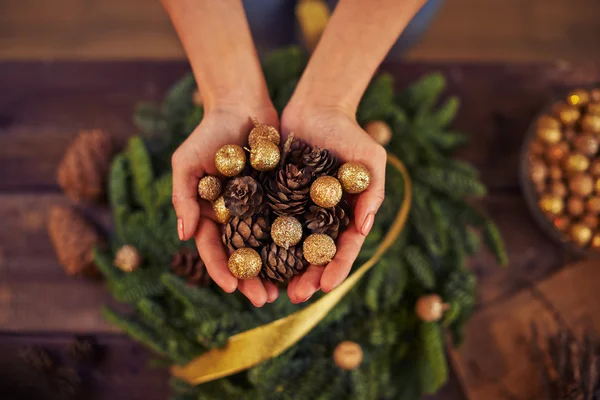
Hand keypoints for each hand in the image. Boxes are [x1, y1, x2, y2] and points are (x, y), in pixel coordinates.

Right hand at [171, 104, 279, 305]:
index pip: (213, 248)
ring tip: (288, 288)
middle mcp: (236, 215)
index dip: (221, 269)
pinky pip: (288, 220)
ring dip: (276, 267)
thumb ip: (183, 196)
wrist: (241, 104)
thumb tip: (182, 236)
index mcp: (210, 213)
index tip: (233, 288)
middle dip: (252, 277)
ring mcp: (259, 206)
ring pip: (268, 244)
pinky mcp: (281, 194)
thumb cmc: (208, 133)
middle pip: (243, 254)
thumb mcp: (187, 162)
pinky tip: (306, 256)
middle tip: (264, 299)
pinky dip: (295, 240)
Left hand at [281, 103, 386, 302]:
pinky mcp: (275, 197)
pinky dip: (261, 240)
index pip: (343, 248)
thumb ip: (373, 192)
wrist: (316, 107)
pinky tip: (251, 257)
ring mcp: (297, 209)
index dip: (336, 268)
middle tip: (296, 296)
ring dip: (282, 268)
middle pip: (314, 254)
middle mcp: (321, 217)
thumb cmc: (349, 132)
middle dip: (307, 277)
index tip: (326, 287)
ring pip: (289, 245)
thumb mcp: (371, 160)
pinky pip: (267, 221)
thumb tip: (365, 229)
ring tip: (271, 289)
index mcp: (346, 214)